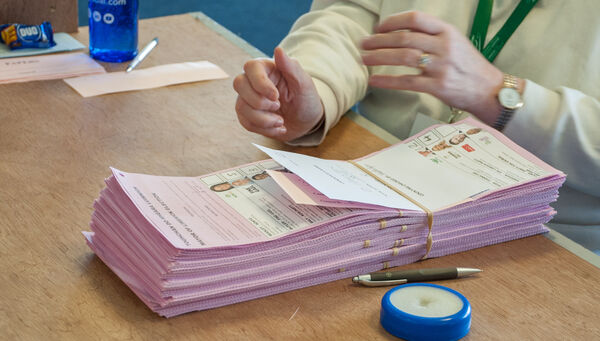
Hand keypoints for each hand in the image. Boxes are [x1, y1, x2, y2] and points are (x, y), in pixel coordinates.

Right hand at [233, 47, 323, 140]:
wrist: (306, 122)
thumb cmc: (306, 99)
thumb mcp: (304, 84)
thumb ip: (291, 67)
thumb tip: (278, 50)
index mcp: (266, 68)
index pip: (251, 67)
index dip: (260, 83)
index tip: (276, 97)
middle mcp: (253, 81)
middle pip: (239, 84)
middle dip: (259, 102)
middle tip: (278, 106)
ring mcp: (247, 99)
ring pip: (241, 107)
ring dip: (264, 120)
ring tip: (281, 121)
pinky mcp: (247, 115)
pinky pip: (246, 123)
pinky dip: (264, 129)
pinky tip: (278, 128)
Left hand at [361, 11, 506, 124]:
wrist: (489, 89)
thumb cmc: (468, 66)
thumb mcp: (455, 42)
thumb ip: (432, 36)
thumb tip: (402, 31)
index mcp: (447, 32)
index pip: (415, 19)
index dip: (393, 21)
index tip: (379, 27)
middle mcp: (444, 46)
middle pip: (404, 38)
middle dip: (379, 40)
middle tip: (364, 43)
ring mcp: (441, 66)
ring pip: (403, 57)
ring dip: (379, 57)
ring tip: (364, 59)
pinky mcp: (437, 86)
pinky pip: (407, 82)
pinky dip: (388, 81)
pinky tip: (375, 80)